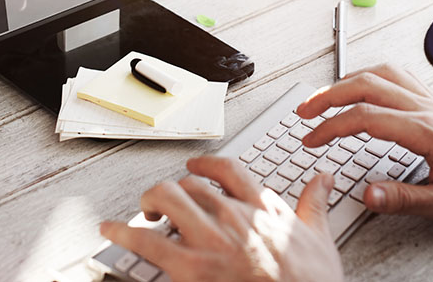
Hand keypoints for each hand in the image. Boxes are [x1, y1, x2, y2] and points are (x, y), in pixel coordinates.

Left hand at [100, 155, 343, 281]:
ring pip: (167, 198)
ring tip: (143, 213)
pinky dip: (123, 233)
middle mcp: (233, 216)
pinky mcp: (191, 268)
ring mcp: (210, 240)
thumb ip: (315, 204)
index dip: (205, 164)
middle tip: (165, 203)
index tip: (195, 167)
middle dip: (173, 191)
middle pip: (190, 184)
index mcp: (262, 207)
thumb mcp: (320, 239)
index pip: (227, 169)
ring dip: (149, 202)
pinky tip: (110, 230)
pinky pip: (147, 241)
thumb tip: (323, 179)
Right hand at [295, 64, 432, 224]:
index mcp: (425, 131)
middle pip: (366, 85)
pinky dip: (372, 75)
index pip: (365, 117)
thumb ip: (405, 198)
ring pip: (381, 74)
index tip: (312, 139)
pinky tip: (365, 85)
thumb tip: (367, 194)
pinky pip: (398, 75)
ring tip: (325, 96)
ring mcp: (431, 101)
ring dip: (347, 80)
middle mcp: (425, 109)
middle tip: (305, 110)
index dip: (331, 127)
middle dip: (328, 95)